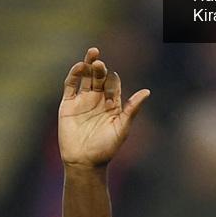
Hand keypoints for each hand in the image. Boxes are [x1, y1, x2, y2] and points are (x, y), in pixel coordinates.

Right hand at [59, 47, 149, 168]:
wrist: (84, 162)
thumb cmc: (106, 149)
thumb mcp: (122, 128)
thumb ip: (132, 109)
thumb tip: (147, 92)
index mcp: (112, 105)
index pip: (114, 84)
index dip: (114, 79)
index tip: (113, 78)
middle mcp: (98, 100)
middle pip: (99, 78)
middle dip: (101, 69)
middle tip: (101, 62)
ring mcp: (82, 101)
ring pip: (85, 77)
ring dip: (89, 65)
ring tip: (93, 54)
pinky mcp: (68, 104)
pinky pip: (70, 85)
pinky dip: (74, 74)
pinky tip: (79, 67)